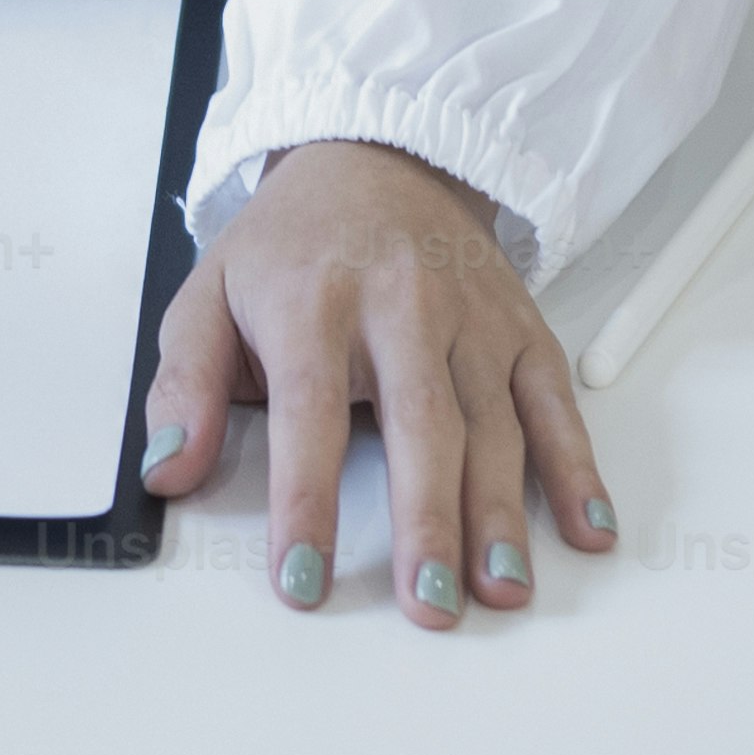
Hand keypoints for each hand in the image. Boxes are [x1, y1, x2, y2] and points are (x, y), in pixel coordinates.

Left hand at [137, 137, 612, 628]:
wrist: (376, 152)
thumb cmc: (291, 245)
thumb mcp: (208, 294)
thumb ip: (183, 386)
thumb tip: (165, 470)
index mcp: (313, 300)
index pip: (306, 411)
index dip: (305, 499)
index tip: (301, 578)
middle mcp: (401, 304)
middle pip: (419, 423)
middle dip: (427, 520)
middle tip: (428, 603)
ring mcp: (470, 316)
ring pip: (494, 422)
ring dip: (502, 513)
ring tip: (501, 590)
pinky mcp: (520, 325)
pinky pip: (555, 398)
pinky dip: (577, 463)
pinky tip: (588, 525)